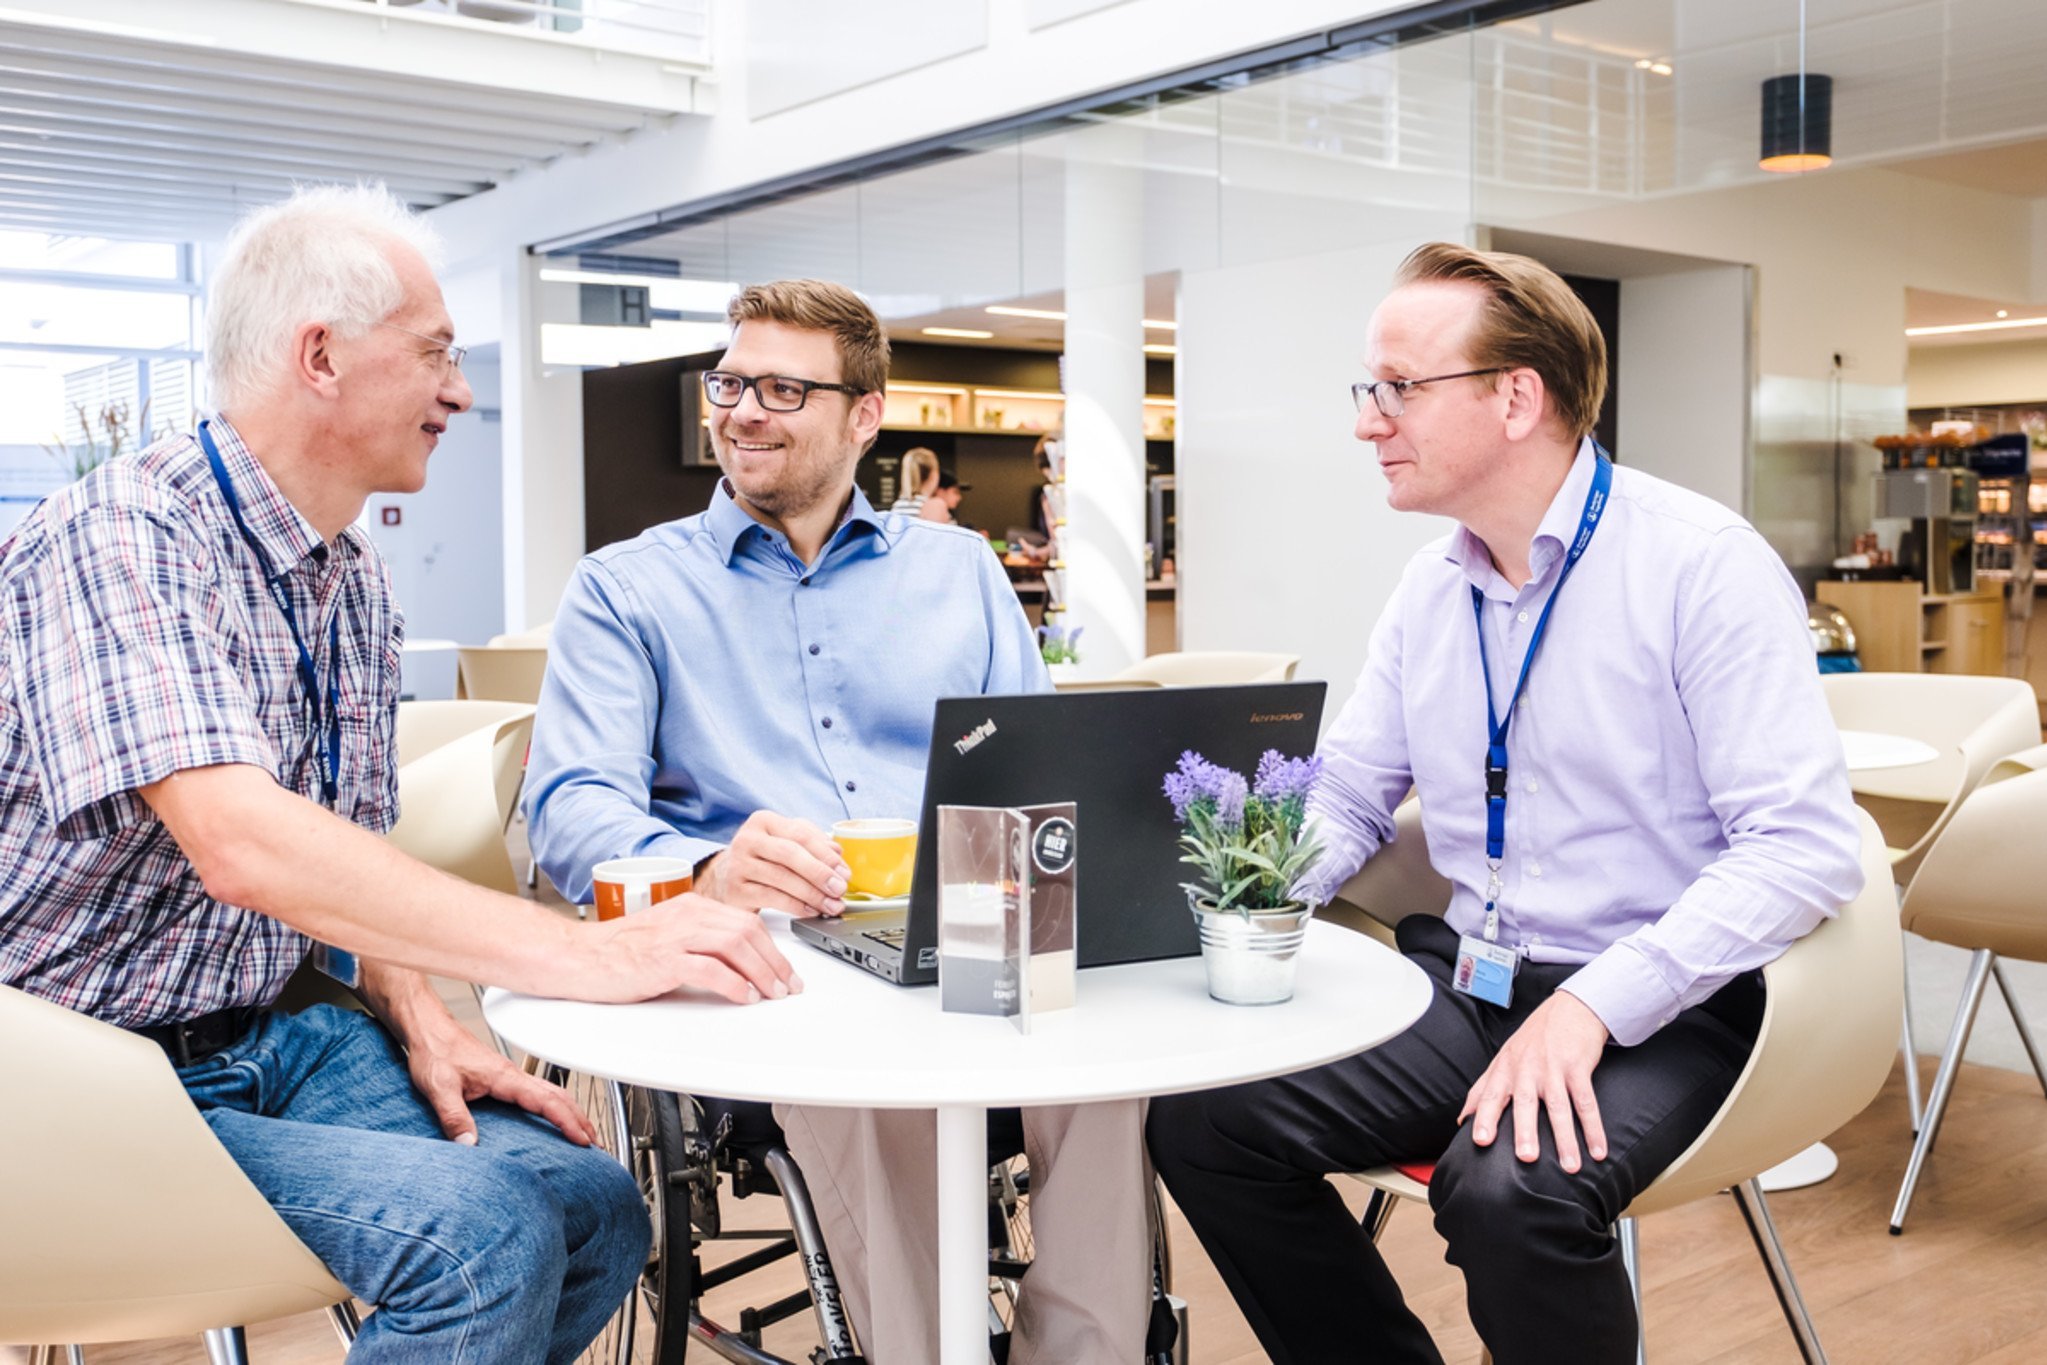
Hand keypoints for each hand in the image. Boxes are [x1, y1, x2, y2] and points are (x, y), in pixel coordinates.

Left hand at [403, 1008, 598, 1146]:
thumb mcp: (439, 1088)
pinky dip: (555, 1106)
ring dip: (571, 1113)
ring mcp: (510, 1076)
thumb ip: (454, 1117)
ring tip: (583, 1133)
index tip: (582, 1140)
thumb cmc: (435, 1051)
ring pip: (552, 1093)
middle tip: (595, 1144)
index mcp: (504, 1077)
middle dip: (580, 1119)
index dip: (567, 1121)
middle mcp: (512, 1075)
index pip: (546, 1100)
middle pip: (559, 1096)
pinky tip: (551, 1117)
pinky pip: (539, 1093)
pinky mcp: (502, 1079)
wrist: (427, 1029)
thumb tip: (469, 1145)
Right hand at [577, 892, 804, 1005]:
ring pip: (736, 945)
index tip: (785, 971)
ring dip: (762, 972)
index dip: (772, 948)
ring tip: (772, 994)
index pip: (746, 921)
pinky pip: (710, 968)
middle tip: (788, 987)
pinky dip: (734, 984)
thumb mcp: (669, 936)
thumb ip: (701, 942)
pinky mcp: (663, 959)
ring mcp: (675, 936)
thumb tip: (740, 964)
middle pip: (748, 932)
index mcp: (691, 907)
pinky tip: (744, 996)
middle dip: (775, 962)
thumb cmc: (619, 952)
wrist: (578, 957)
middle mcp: (687, 915)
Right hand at [697, 811, 848, 917]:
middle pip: (790, 854)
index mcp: (763, 821)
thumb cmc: (763, 858)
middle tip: (840, 888)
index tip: (844, 870)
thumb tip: (837, 854)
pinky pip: (773, 898)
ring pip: (782, 878)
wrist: (725, 878)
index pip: (800, 834)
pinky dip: (797, 906)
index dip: (826, 854)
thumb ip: (811, 842)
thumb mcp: (785, 842)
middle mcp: (747, 839)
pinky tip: (812, 910)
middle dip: (820, 873)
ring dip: (813, 894)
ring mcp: (738, 865)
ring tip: (832, 904)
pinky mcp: (735, 891)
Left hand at [1457, 990, 1611, 1172]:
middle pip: (1525, 1103)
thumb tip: (1462, 1118)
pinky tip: (1598, 1150)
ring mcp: (1554, 1068)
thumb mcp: (1503, 1059)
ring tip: (1570, 1167)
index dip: (1485, 1117)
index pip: (1492, 1095)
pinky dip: (1593, 1128)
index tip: (1480, 1141)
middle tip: (1526, 1157)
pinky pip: (1586, 1102)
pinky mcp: (1578, 1067)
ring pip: (1559, 1107)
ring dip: (1565, 1139)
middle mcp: (1527, 1069)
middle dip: (1524, 1130)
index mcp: (1505, 1069)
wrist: (1570, 1009)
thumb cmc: (1533, 1039)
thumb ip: (1483, 1089)